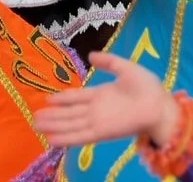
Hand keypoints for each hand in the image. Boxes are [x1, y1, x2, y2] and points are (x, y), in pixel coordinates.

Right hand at [35, 52, 176, 146]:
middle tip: (34, 116)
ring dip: (54, 126)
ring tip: (36, 126)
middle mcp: (96, 109)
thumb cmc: (147, 87)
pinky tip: (52, 139)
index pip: (77, 97)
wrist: (159, 105)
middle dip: (52, 115)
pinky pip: (79, 136)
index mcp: (101, 94)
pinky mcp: (101, 133)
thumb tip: (90, 54)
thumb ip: (109, 62)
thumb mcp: (126, 68)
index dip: (62, 98)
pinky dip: (66, 138)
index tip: (47, 99)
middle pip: (69, 113)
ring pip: (70, 124)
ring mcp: (97, 122)